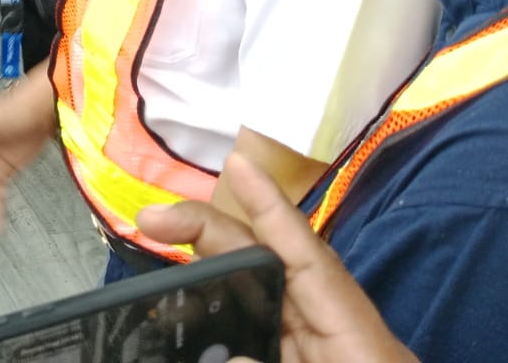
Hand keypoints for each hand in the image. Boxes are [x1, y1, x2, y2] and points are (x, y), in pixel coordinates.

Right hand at [137, 155, 417, 362]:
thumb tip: (228, 359)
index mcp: (358, 344)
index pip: (310, 260)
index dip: (272, 210)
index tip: (237, 165)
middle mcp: (332, 344)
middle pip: (269, 273)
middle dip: (211, 236)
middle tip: (150, 220)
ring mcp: (311, 359)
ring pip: (251, 308)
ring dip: (203, 280)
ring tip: (156, 250)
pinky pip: (247, 343)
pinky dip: (212, 326)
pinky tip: (177, 321)